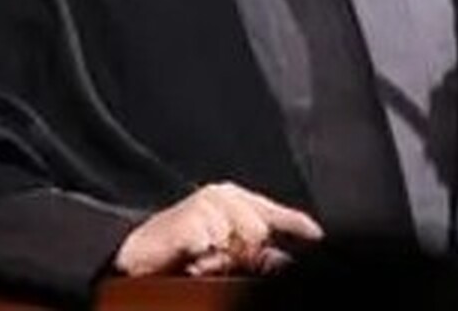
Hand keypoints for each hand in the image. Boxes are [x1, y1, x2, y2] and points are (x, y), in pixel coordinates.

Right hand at [114, 182, 322, 276]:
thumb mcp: (224, 247)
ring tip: (203, 260)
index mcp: (238, 200)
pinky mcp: (189, 217)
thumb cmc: (183, 247)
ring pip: (238, 237)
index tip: (319, 236)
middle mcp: (225, 196)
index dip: (298, 225)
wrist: (138, 252)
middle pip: (260, 229)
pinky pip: (212, 243)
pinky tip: (192, 257)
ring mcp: (207, 204)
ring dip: (222, 256)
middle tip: (219, 260)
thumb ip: (256, 251)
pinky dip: (203, 256)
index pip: (276, 212)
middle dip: (247, 251)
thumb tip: (284, 260)